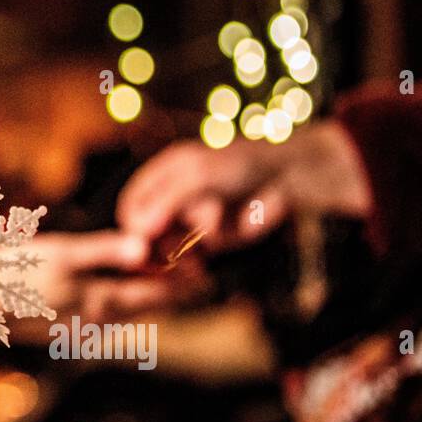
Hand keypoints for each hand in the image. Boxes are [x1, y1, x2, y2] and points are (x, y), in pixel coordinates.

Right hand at [20, 230, 207, 321]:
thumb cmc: (13, 270)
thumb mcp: (61, 252)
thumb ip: (104, 251)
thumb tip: (145, 248)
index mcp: (100, 301)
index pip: (156, 296)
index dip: (181, 283)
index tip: (204, 271)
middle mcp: (95, 321)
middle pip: (144, 306)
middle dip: (167, 289)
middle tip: (191, 273)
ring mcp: (78, 327)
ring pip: (123, 311)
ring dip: (144, 295)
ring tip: (159, 277)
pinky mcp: (61, 327)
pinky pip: (102, 315)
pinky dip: (119, 301)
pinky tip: (115, 288)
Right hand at [116, 121, 372, 250]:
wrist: (288, 176)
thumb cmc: (240, 164)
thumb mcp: (198, 176)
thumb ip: (166, 202)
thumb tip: (137, 230)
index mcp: (161, 177)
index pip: (133, 207)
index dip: (134, 226)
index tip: (142, 244)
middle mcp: (172, 201)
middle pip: (149, 233)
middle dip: (161, 243)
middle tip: (171, 253)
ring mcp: (192, 222)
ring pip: (173, 248)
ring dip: (189, 245)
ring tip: (216, 224)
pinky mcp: (213, 241)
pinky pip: (198, 256)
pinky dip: (207, 253)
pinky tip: (221, 238)